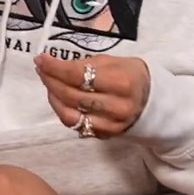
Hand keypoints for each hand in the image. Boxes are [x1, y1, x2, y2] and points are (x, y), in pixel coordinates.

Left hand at [34, 52, 150, 138]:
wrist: (153, 101)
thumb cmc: (130, 75)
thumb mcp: (113, 61)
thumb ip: (85, 64)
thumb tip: (55, 65)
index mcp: (121, 82)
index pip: (77, 75)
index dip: (54, 67)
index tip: (41, 59)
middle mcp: (117, 107)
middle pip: (71, 96)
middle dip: (50, 81)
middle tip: (41, 69)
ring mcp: (111, 125)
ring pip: (70, 116)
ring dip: (53, 98)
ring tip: (49, 84)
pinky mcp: (106, 135)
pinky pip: (77, 126)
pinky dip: (63, 112)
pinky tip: (60, 99)